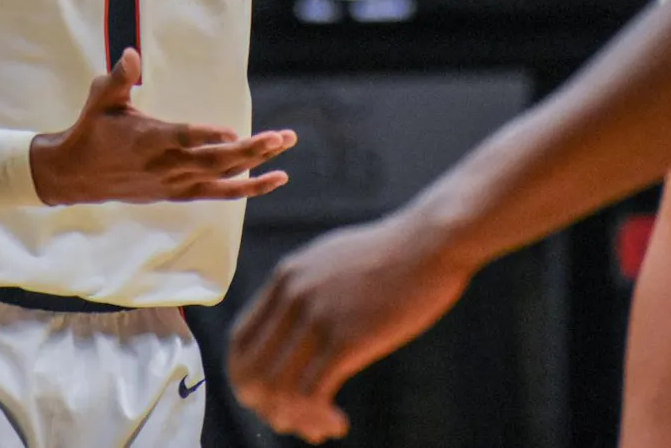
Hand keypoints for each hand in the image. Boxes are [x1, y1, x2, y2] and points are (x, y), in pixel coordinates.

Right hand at [29, 48, 296, 204]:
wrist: (76, 175)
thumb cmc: (92, 129)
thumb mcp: (101, 99)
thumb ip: (119, 78)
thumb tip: (131, 54)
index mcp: (148, 139)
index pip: (183, 138)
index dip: (207, 136)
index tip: (233, 132)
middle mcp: (166, 165)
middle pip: (214, 160)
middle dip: (251, 149)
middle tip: (282, 137)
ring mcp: (175, 182)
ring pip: (222, 176)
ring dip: (256, 165)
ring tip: (285, 150)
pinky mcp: (179, 192)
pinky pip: (220, 193)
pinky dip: (247, 187)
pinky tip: (273, 178)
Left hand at [228, 212, 477, 442]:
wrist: (431, 242)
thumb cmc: (392, 255)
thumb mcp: (332, 260)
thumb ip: (306, 287)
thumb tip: (296, 324)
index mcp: (285, 277)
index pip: (239, 340)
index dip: (248, 377)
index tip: (272, 397)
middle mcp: (292, 296)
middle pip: (250, 370)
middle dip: (265, 406)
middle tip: (295, 421)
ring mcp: (317, 316)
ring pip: (277, 389)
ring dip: (293, 418)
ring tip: (319, 428)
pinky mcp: (346, 338)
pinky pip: (312, 394)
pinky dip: (318, 418)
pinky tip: (338, 422)